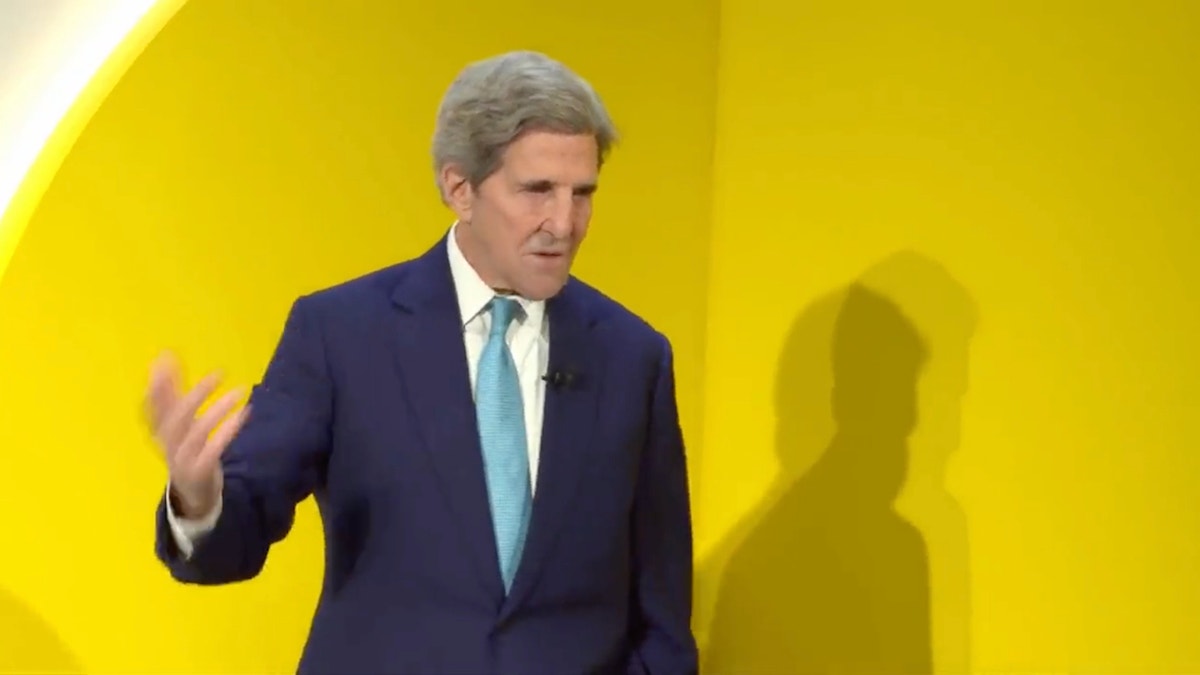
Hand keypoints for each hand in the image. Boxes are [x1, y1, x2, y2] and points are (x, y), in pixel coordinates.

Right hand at [145, 352, 248, 517]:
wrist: (192, 494)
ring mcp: (183, 459)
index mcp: (161, 432)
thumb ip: (171, 395)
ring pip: (197, 432)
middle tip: (218, 375)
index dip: (157, 385)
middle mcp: (168, 444)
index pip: (153, 406)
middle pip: (175, 419)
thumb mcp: (176, 425)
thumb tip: (163, 360)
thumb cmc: (186, 451)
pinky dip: (228, 430)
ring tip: (240, 392)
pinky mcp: (201, 470)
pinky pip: (214, 449)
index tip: (164, 359)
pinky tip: (244, 413)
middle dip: (194, 395)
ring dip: (218, 410)